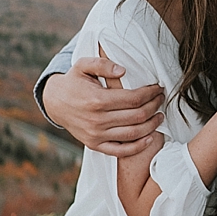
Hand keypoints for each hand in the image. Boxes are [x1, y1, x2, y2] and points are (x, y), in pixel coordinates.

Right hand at [44, 56, 165, 156]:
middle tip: (162, 99)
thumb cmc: (74, 82)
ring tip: (160, 115)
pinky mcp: (95, 145)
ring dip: (152, 125)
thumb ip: (102, 64)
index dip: (150, 93)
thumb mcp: (83, 65)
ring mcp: (96, 135)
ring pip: (133, 133)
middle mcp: (98, 120)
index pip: (134, 99)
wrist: (55, 102)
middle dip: (154, 106)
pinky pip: (121, 150)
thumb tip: (123, 71)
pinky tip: (149, 137)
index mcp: (97, 99)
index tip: (158, 88)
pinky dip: (138, 146)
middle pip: (137, 116)